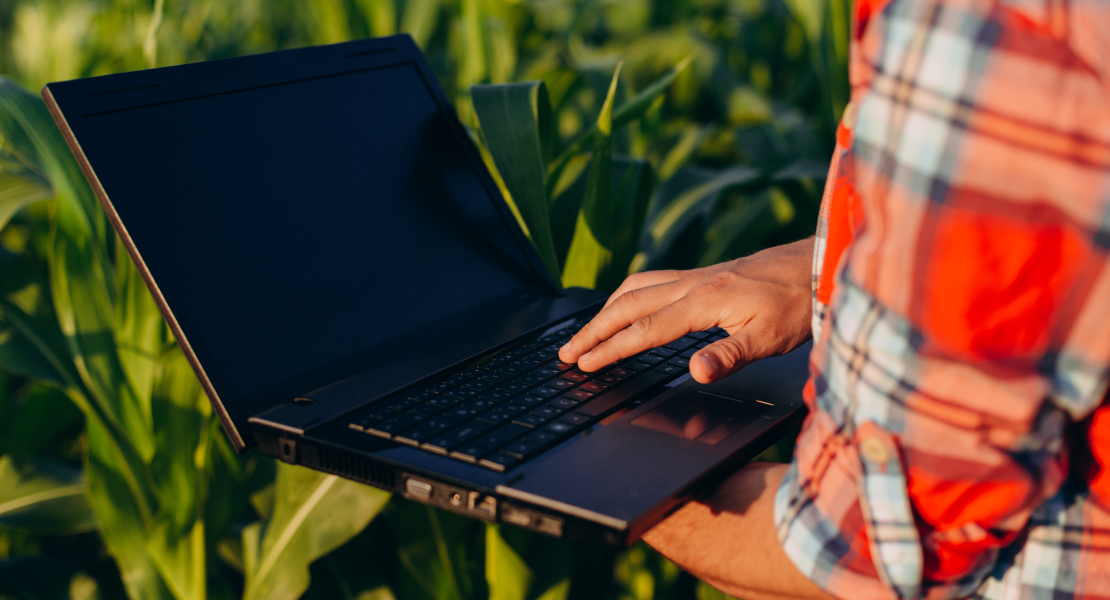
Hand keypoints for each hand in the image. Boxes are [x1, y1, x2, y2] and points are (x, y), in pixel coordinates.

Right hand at [558, 238, 813, 382]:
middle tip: (567, 352)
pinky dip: (627, 295)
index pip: (644, 330)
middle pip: (628, 306)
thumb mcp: (770, 338)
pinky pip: (652, 281)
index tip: (583, 363)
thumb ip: (729, 355)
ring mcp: (696, 276)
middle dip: (594, 330)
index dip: (610, 349)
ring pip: (636, 288)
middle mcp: (692, 284)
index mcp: (702, 301)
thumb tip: (695, 373)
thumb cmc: (798, 302)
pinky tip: (629, 304)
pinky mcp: (704, 275)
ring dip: (606, 310)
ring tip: (587, 331)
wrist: (819, 264)